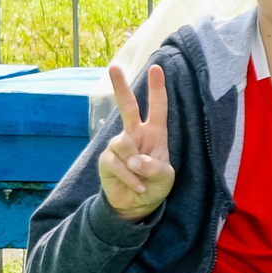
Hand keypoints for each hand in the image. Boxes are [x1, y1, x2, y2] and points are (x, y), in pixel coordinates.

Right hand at [97, 62, 175, 221]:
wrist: (135, 205)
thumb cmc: (154, 185)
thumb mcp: (164, 178)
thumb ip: (154, 167)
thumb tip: (133, 159)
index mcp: (154, 133)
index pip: (157, 108)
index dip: (157, 88)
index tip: (156, 68)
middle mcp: (135, 134)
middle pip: (127, 106)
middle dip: (120, 86)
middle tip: (114, 67)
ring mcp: (119, 145)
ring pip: (124, 144)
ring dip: (136, 166)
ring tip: (142, 177)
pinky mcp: (107, 159)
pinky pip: (118, 164)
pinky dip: (130, 178)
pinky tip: (136, 185)